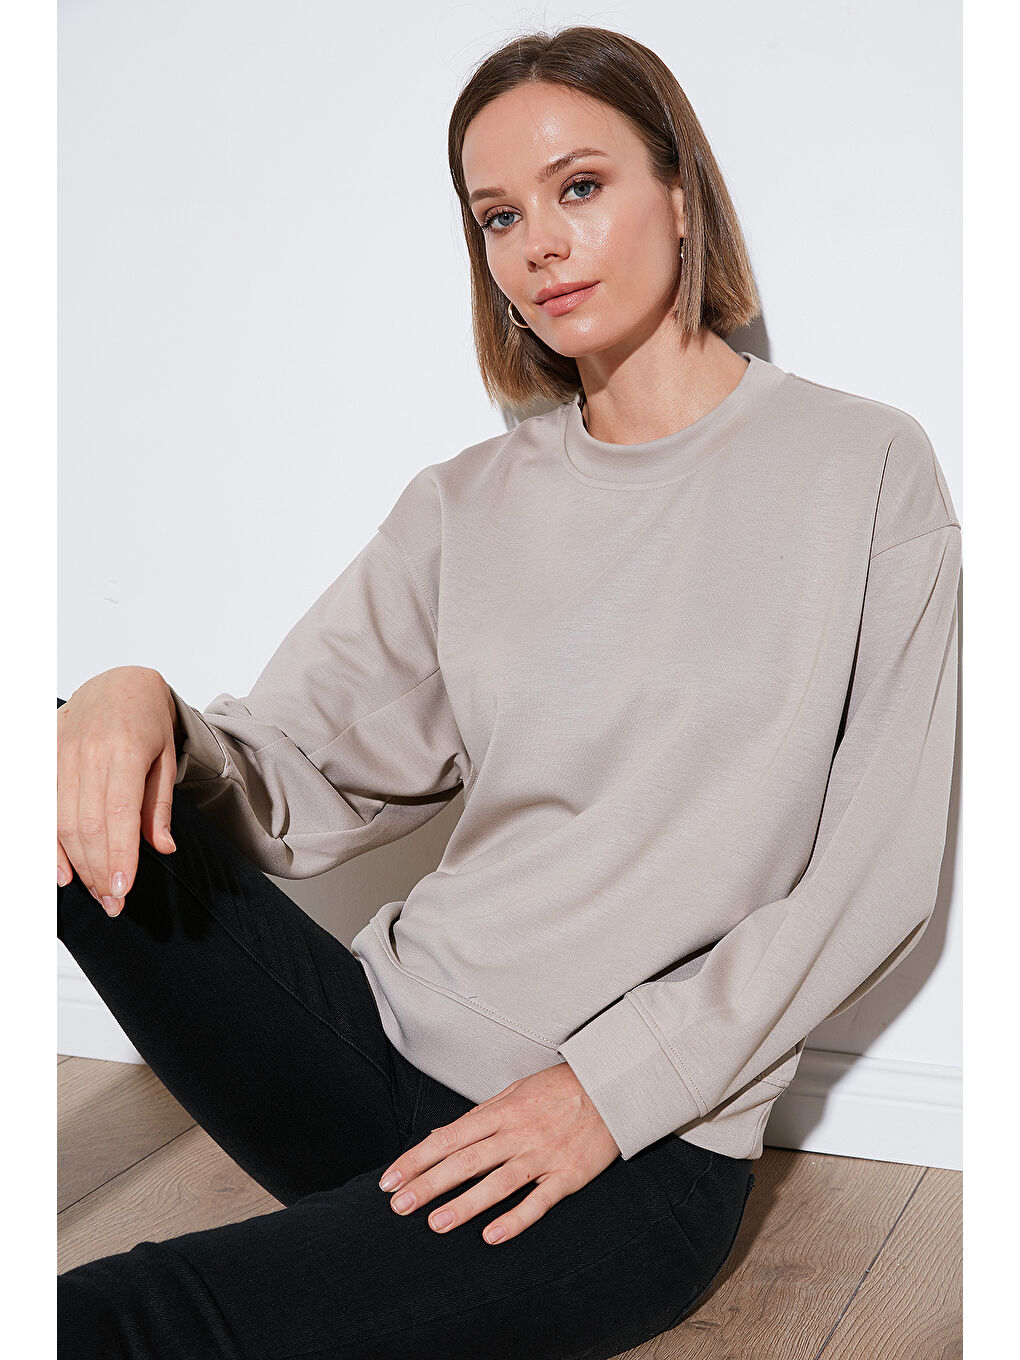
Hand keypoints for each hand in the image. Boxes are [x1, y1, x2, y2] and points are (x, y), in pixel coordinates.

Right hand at [57, 667, 179, 913]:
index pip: (120, 813)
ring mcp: (61, 755)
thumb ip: (160, 806)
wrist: (120, 683)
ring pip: (63, 821)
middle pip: (89, 824)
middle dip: (99, 869)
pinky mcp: (44, 759)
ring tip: (96, 892)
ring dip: (78, 864)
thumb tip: (164, 848)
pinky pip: (43, 809)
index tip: (123, 888)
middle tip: (114, 901)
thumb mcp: (166, 758)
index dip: (118, 855)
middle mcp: (88, 752)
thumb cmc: (147, 721)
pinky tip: (61, 872)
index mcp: (125, 750)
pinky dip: (50, 845)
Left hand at [377, 1061, 620, 1244]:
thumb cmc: (558, 1089)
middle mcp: (518, 1133)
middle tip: (399, 1205)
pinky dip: (516, 1219)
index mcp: (501, 1111)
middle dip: (429, 1183)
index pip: (449, 1137)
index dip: (417, 1158)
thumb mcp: (515, 1091)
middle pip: (466, 1160)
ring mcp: (543, 1155)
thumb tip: (442, 1136)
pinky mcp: (568, 1176)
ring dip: (465, 1204)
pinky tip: (492, 1236)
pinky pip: (539, 1201)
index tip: (390, 1179)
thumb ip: (481, 1115)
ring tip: (435, 1224)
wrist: (611, 1086)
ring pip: (498, 1182)